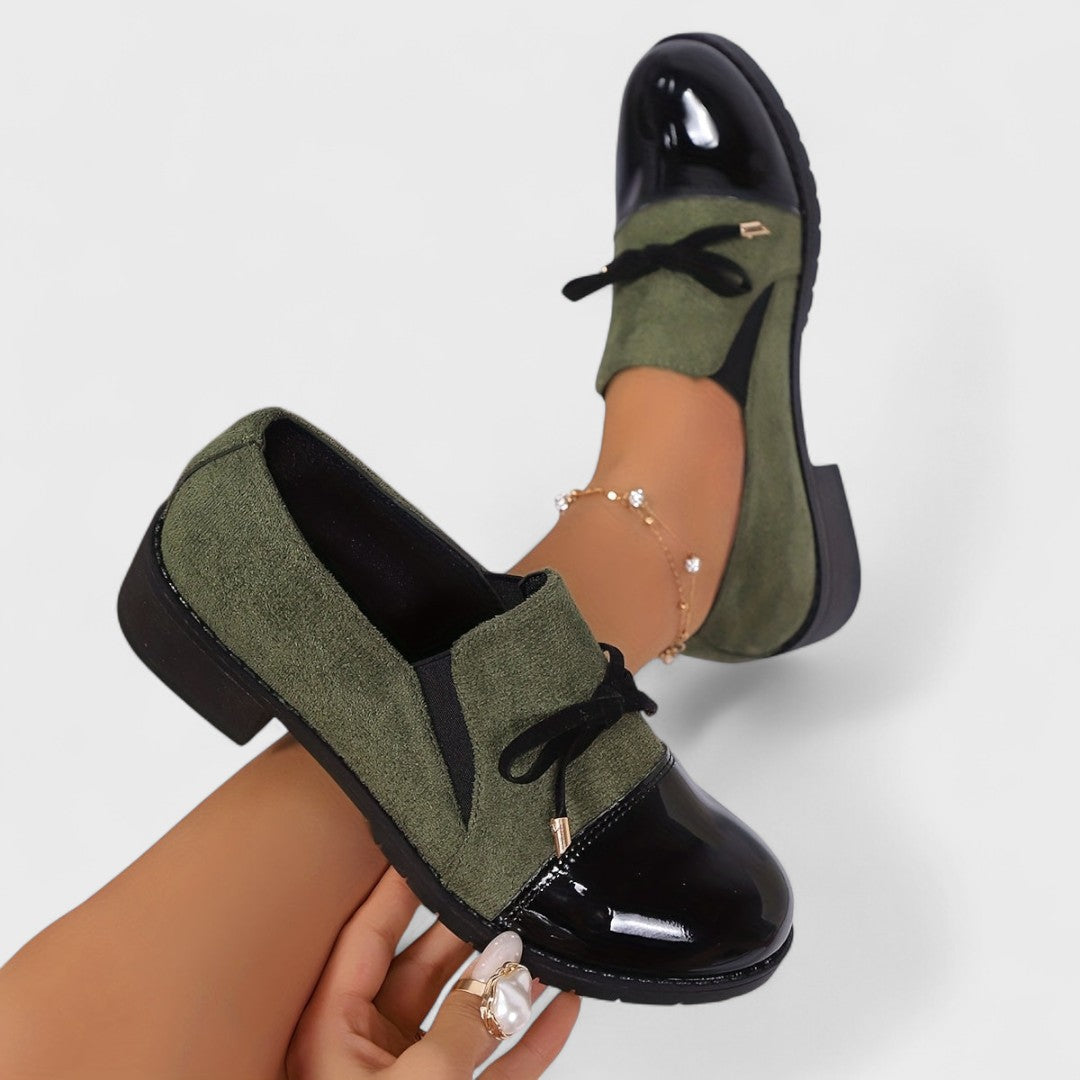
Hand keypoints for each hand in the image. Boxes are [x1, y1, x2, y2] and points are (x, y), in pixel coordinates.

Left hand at [285, 867, 580, 1078]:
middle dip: (469, 932)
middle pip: (425, 966)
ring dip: (508, 984)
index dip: (398, 885)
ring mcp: (412, 1077)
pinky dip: (528, 1040)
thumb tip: (505, 962)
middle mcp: (367, 1046)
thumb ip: (460, 1025)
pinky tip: (561, 1009)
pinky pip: (495, 1064)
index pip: (370, 933)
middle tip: (506, 889)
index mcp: (332, 1027)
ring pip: (467, 1014)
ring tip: (546, 941)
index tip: (427, 841)